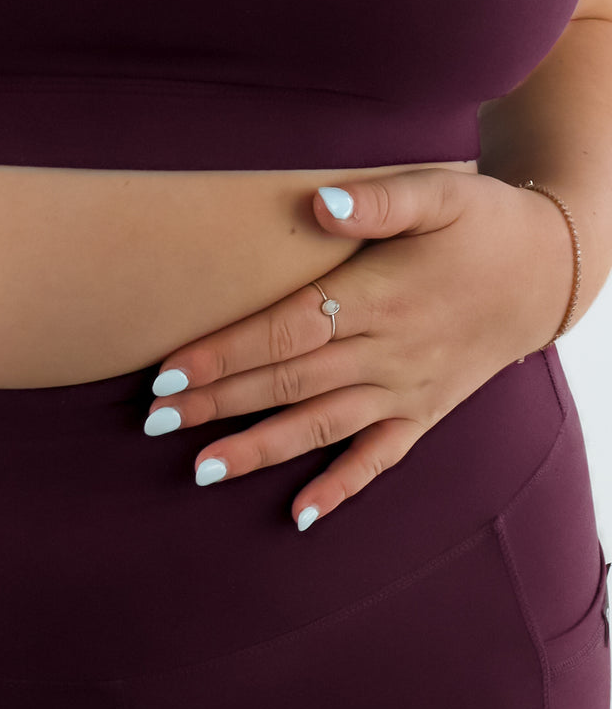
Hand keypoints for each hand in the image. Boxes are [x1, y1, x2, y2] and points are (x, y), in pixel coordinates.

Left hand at [143, 169, 573, 529]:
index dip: (226, 351)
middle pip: (290, 382)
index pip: (286, 329)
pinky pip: (380, 458)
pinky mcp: (426, 412)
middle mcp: (390, 351)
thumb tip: (319, 203)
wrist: (553, 270)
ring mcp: (408, 388)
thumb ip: (377, 200)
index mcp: (380, 295)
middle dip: (219, 403)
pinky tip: (300, 515)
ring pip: (322, 427)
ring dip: (259, 449)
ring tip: (201, 469)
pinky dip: (341, 488)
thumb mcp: (439, 192)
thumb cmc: (483, 222)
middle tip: (154, 421)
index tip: (170, 371)